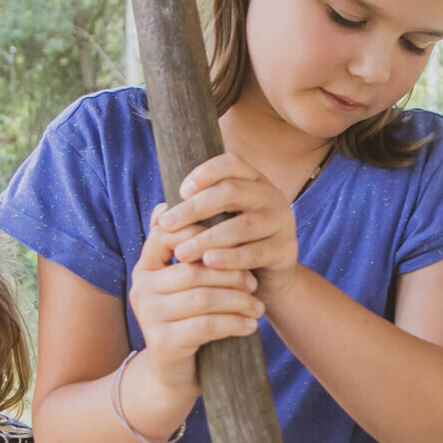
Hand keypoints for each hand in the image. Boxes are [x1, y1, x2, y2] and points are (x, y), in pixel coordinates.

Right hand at [128, 202, 264, 395]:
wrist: (174, 376)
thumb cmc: (186, 321)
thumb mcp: (185, 285)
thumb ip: (189, 253)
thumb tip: (184, 204)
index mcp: (145, 268)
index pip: (168, 234)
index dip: (201, 233)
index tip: (235, 243)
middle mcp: (141, 288)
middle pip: (194, 269)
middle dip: (231, 273)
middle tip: (255, 281)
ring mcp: (149, 316)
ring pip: (204, 297)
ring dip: (238, 300)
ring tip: (258, 306)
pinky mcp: (163, 342)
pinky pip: (207, 325)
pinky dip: (234, 323)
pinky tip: (250, 325)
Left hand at [157, 153, 302, 301]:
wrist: (268, 279)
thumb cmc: (233, 245)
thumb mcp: (214, 225)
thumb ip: (190, 216)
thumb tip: (157, 215)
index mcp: (253, 181)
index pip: (231, 163)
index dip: (206, 172)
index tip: (180, 190)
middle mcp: (271, 196)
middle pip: (232, 192)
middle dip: (195, 208)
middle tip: (167, 225)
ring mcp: (282, 222)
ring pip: (243, 225)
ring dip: (208, 238)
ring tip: (182, 252)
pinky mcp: (285, 250)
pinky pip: (256, 252)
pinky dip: (230, 258)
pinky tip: (209, 262)